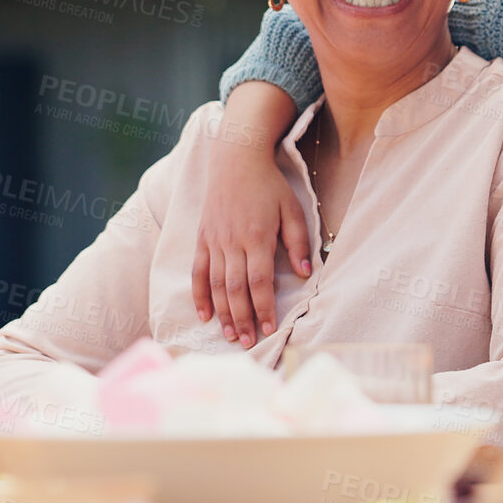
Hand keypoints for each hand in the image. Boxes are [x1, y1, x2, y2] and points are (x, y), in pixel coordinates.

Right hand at [191, 82, 305, 346]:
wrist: (236, 158)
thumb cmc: (269, 184)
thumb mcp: (293, 208)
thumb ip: (299, 241)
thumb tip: (304, 272)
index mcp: (257, 237)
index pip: (260, 281)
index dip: (264, 308)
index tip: (269, 329)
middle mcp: (232, 243)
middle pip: (235, 289)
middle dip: (242, 319)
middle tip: (247, 343)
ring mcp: (214, 241)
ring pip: (215, 285)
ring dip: (222, 313)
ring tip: (229, 336)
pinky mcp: (202, 238)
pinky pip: (198, 271)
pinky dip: (199, 295)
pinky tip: (204, 315)